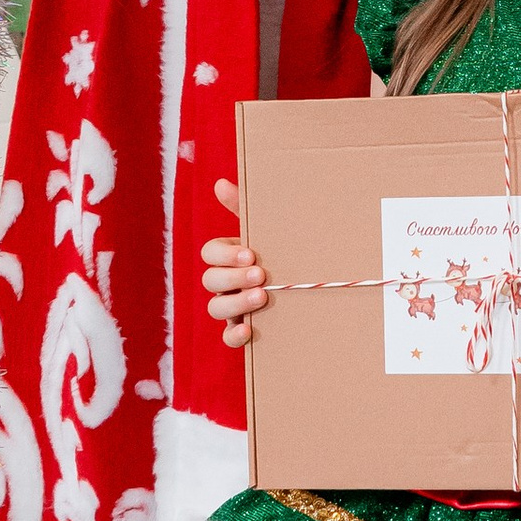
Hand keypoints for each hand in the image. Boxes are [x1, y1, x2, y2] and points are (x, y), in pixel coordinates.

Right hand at [202, 178, 270, 345]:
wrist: (310, 282)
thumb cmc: (282, 250)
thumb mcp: (267, 229)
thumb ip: (242, 207)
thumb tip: (220, 183)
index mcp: (228, 257)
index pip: (209, 253)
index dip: (225, 255)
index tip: (250, 253)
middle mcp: (224, 282)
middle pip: (210, 281)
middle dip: (233, 278)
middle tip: (260, 275)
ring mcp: (231, 307)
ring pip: (215, 308)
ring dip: (235, 303)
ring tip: (262, 297)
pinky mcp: (241, 328)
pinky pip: (227, 337)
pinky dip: (234, 335)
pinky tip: (249, 329)